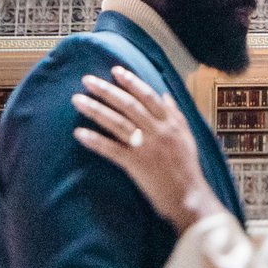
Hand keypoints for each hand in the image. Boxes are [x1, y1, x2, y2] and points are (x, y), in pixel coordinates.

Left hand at [72, 67, 226, 232]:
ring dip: (95, 110)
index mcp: (171, 123)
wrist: (189, 197)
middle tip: (87, 80)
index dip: (132, 82)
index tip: (116, 71)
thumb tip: (164, 94)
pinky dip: (95, 141)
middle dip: (107, 91)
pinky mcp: (136, 165)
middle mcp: (158, 131)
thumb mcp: (187, 136)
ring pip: (117, 123)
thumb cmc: (187, 168)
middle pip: (129, 105)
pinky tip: (79, 133)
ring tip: (77, 100)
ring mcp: (146, 147)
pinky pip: (112, 150)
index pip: (148, 96)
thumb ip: (175, 114)